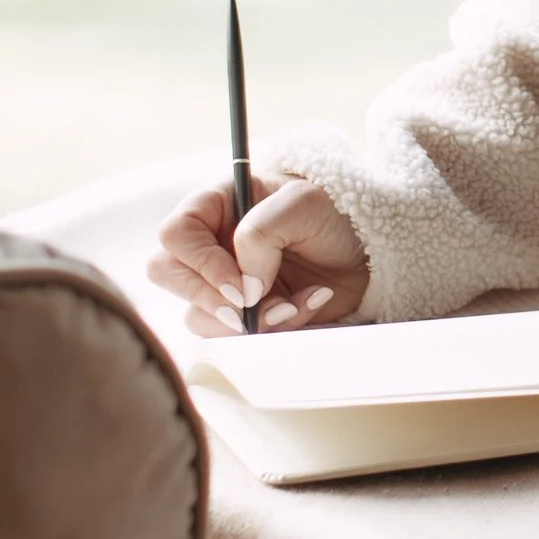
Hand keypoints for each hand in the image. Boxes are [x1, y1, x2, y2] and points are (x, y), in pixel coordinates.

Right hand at [149, 175, 371, 337]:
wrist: (371, 248)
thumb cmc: (336, 212)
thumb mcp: (304, 203)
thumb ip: (262, 233)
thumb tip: (243, 287)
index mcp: (217, 204)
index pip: (175, 233)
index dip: (198, 262)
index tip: (238, 284)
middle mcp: (211, 242)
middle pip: (167, 274)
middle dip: (208, 299)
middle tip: (249, 308)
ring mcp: (224, 280)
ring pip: (197, 313)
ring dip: (247, 320)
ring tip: (294, 303)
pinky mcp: (245, 312)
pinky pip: (236, 335)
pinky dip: (273, 329)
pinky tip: (306, 305)